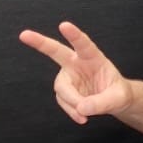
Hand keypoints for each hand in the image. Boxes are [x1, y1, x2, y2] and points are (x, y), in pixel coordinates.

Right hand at [18, 21, 134, 123]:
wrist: (113, 101)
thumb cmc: (118, 94)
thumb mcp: (118, 99)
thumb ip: (102, 103)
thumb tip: (81, 108)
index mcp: (93, 57)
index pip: (84, 44)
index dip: (74, 35)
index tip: (64, 25)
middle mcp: (77, 63)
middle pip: (56, 51)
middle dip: (40, 43)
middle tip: (24, 34)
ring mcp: (68, 76)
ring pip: (61, 88)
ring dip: (72, 102)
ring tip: (85, 114)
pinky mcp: (65, 90)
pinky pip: (63, 101)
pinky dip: (71, 111)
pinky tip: (82, 118)